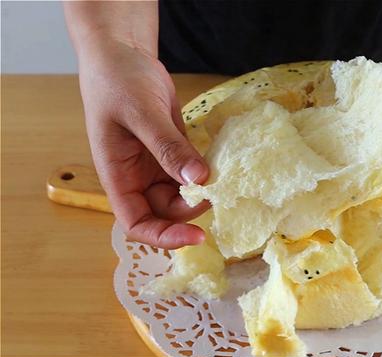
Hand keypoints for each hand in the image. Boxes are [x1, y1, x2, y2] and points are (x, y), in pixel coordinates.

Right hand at [77, 37, 209, 248]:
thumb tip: (198, 181)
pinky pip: (192, 173)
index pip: (137, 223)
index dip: (164, 236)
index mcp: (118, 177)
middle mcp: (137, 178)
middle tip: (220, 194)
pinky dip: (207, 174)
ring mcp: (156, 166)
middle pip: (165, 213)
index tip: (196, 235)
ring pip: (182, 195)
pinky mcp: (174, 152)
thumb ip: (168, 148)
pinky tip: (223, 167)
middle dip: (191, 211)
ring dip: (202, 193)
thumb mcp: (142, 113)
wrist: (123, 55)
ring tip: (225, 180)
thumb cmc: (117, 82)